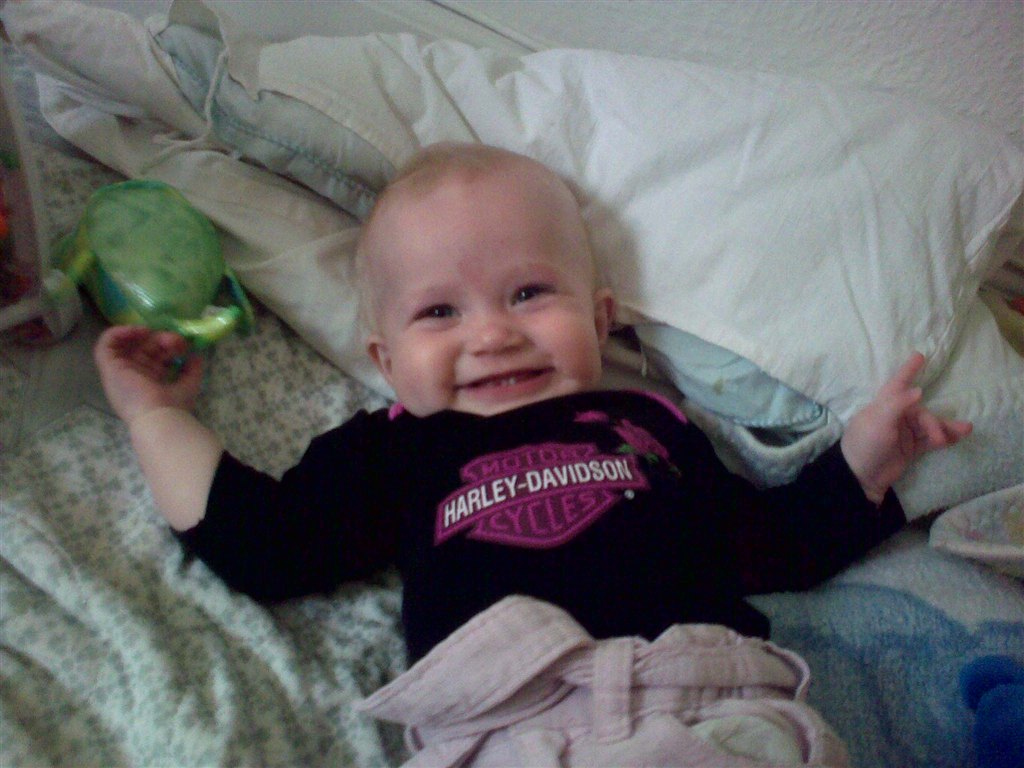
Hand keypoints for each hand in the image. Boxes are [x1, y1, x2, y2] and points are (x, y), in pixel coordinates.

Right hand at [94, 325, 203, 423]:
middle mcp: (132, 376)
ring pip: (126, 344)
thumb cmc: (173, 406)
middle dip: (161, 339)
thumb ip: (192, 370)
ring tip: (155, 334)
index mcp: (149, 382)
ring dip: (141, 334)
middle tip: (176, 340)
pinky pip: (105, 343)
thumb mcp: (189, 384)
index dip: (167, 346)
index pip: (154, 357)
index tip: (182, 345)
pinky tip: (139, 332)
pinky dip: (119, 332)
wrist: (158, 417)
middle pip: (143, 348)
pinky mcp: (108, 368)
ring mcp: (119, 372)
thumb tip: (195, 356)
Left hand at [840, 352, 972, 503]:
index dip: (908, 370)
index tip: (919, 356)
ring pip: (930, 426)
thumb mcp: (878, 422)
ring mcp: (904, 433)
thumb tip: (918, 391)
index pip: (897, 384)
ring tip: (964, 430)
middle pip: (921, 413)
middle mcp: (895, 416)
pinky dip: (945, 438)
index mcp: (883, 406)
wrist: (861, 477)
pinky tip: (959, 436)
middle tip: (936, 437)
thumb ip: (898, 405)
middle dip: (933, 423)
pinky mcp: (910, 448)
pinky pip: (931, 440)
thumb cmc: (865, 444)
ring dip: (946, 428)